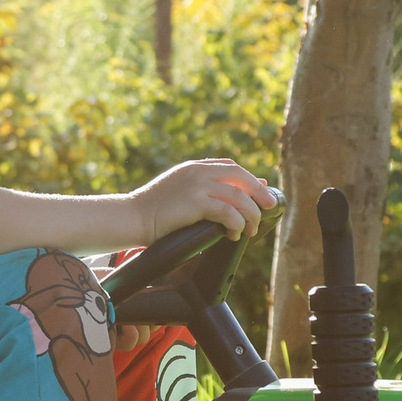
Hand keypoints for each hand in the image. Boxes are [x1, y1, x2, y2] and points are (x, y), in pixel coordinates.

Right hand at [133, 159, 276, 241]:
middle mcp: (197, 172)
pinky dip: (236, 223)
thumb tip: (226, 201)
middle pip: (240, 175)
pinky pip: (227, 211)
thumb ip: (200, 191)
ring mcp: (197, 185)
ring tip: (251, 229)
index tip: (260, 190)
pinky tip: (234, 234)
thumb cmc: (152, 212)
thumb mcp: (177, 193)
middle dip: (259, 192)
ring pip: (238, 195)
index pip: (229, 166)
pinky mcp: (195, 202)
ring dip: (250, 213)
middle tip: (270, 206)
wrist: (131, 217)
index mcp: (193, 167)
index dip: (248, 178)